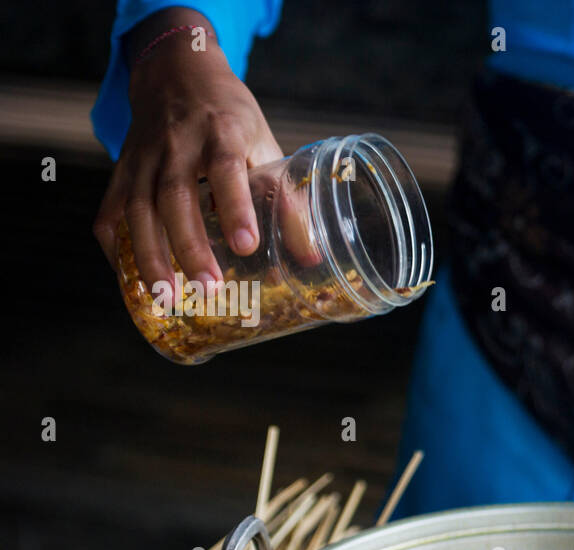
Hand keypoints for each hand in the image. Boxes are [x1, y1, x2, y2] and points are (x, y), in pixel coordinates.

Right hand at [93, 11, 281, 294]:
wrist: (177, 75)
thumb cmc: (230, 120)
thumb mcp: (265, 145)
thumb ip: (285, 197)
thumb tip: (310, 256)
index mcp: (222, 132)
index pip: (226, 168)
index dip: (236, 206)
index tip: (246, 244)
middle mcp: (177, 143)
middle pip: (174, 195)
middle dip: (189, 245)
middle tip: (209, 287)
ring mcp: (143, 157)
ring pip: (138, 208)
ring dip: (150, 256)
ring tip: (167, 299)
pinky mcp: (122, 170)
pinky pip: (110, 212)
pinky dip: (117, 248)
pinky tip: (132, 280)